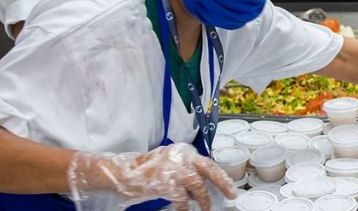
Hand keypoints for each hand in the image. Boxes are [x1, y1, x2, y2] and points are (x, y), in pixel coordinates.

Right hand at [68, 143, 235, 210]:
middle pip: (209, 170)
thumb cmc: (148, 169)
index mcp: (185, 151)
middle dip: (223, 183)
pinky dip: (184, 208)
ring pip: (197, 187)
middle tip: (233, 194)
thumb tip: (202, 185)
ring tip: (207, 209)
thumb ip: (187, 169)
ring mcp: (174, 169)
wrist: (125, 172)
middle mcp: (182, 157)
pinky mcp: (166, 183)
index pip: (208, 163)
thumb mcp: (170, 163)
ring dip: (204, 200)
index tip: (230, 185)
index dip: (220, 175)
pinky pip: (182, 199)